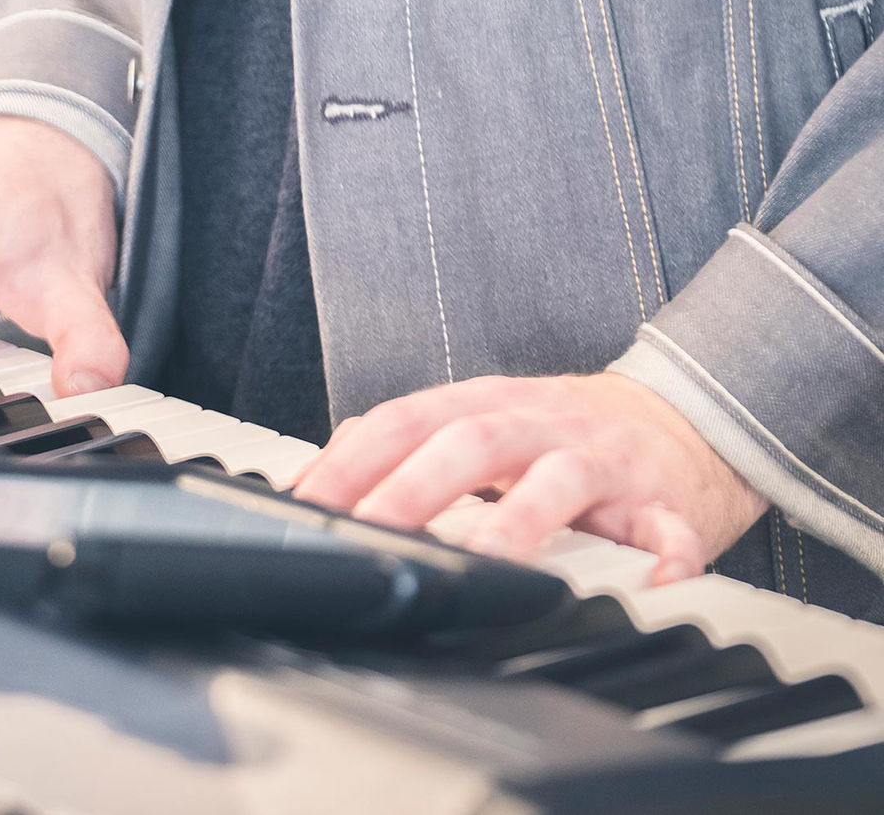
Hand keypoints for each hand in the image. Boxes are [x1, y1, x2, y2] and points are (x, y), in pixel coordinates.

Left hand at [293, 373, 767, 583]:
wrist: (685, 417)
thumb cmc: (566, 430)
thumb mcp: (485, 416)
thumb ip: (412, 441)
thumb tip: (323, 475)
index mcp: (489, 404)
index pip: (409, 418)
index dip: (356, 457)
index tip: (309, 502)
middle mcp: (540, 423)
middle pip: (472, 441)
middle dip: (416, 486)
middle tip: (371, 532)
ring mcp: (602, 459)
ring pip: (558, 479)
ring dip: (519, 521)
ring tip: (485, 562)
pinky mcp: (665, 501)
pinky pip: (669, 531)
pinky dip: (664, 559)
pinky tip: (651, 589)